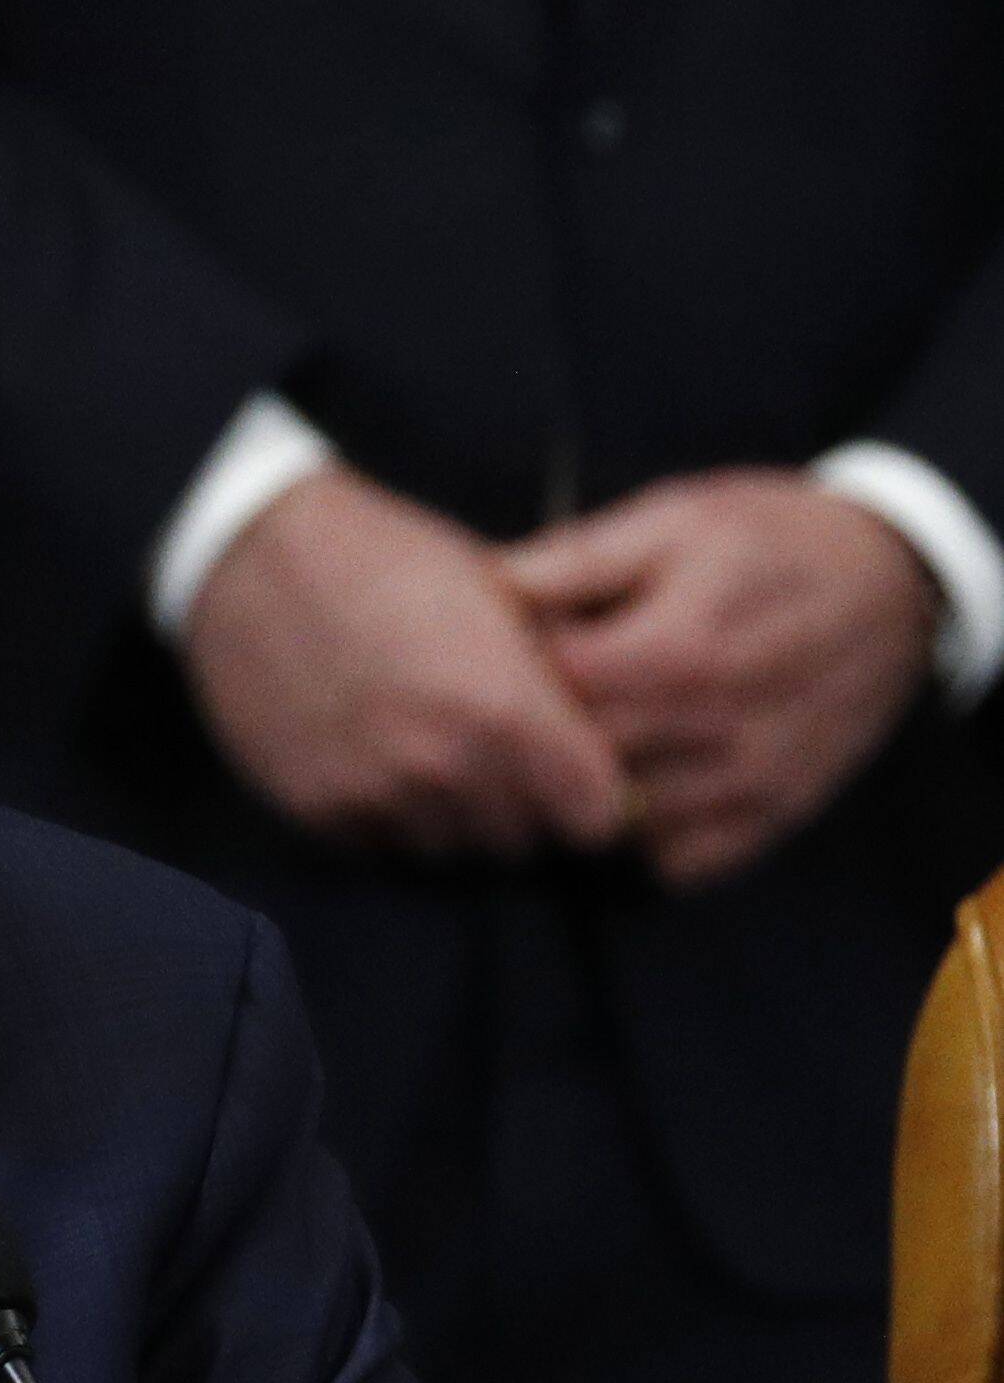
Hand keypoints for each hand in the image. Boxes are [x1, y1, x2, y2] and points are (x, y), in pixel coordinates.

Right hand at [183, 466, 630, 858]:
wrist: (254, 556)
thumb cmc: (387, 558)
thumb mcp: (497, 595)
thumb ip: (551, 678)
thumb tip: (607, 730)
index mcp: (504, 710)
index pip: (594, 816)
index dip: (594, 797)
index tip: (579, 777)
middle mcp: (443, 768)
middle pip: (522, 842)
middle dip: (524, 808)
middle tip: (502, 761)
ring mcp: (375, 795)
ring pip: (451, 851)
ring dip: (454, 818)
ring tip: (435, 759)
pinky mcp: (318, 808)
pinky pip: (382, 845)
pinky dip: (390, 816)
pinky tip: (379, 761)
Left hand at [499, 469, 938, 888]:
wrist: (897, 579)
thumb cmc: (769, 539)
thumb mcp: (673, 519)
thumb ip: (575, 560)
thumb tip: (485, 586)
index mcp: (683, 645)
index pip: (552, 692)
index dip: (510, 673)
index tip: (505, 653)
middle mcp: (720, 725)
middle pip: (578, 762)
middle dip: (537, 738)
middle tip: (525, 707)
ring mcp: (753, 780)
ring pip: (616, 823)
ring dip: (582, 795)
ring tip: (575, 747)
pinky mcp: (777, 814)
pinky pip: (677, 863)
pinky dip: (641, 839)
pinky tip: (631, 787)